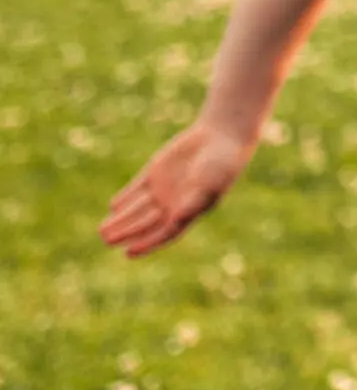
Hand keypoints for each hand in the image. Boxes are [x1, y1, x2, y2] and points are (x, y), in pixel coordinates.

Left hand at [99, 122, 256, 257]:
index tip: (129, 252)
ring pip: (137, 208)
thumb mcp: (208, 184)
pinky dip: (125, 197)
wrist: (221, 137)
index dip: (147, 244)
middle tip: (106, 240)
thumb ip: (192, 201)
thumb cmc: (221, 164)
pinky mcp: (156, 172)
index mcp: (188, 211)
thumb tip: (176, 219)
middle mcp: (173, 204)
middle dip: (126, 232)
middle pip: (145, 223)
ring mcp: (163, 188)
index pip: (164, 234)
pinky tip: (113, 206)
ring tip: (102, 230)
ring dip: (120, 219)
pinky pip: (136, 188)